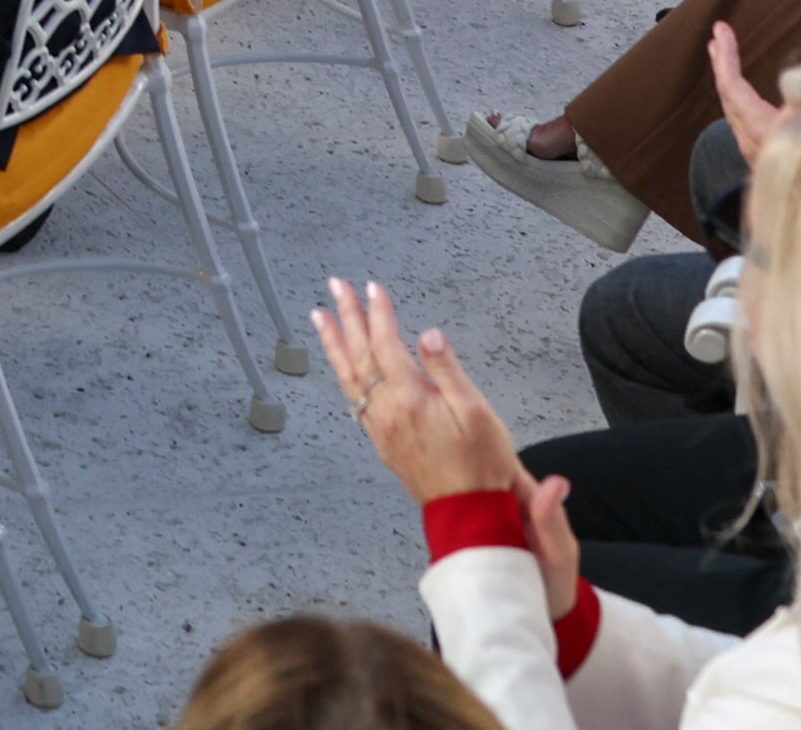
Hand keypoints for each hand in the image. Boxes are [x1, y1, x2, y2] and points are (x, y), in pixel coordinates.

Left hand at [309, 278, 528, 506]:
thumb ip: (447, 370)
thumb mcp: (476, 412)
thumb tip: (428, 334)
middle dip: (348, 316)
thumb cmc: (480, 465)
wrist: (470, 512)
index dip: (379, 314)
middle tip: (337, 286)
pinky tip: (342, 365)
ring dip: (334, 343)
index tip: (373, 288)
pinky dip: (343, 373)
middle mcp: (386, 411)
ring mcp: (380, 427)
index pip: (386, 344)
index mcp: (408, 399)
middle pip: (360, 354)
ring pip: (349, 376)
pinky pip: (353, 398)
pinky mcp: (382, 441)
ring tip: (320, 317)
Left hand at [706, 18, 787, 159]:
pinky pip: (756, 125)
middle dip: (724, 65)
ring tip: (733, 62)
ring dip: (737, 84)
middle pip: (729, 97)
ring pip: (741, 113)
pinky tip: (779, 96)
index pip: (732, 85)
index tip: (720, 30)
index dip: (725, 56)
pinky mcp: (772, 165)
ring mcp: (761, 156)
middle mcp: (755, 143)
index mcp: (762, 129)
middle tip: (719, 41)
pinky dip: (756, 103)